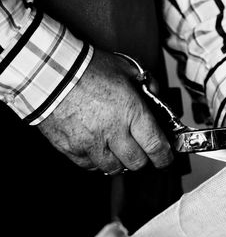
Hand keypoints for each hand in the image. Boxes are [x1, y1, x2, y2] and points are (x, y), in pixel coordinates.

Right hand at [38, 49, 172, 173]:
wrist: (48, 71)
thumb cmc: (87, 68)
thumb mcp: (125, 69)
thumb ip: (146, 84)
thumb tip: (156, 96)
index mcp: (131, 113)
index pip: (155, 146)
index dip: (164, 157)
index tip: (165, 158)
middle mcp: (112, 132)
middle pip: (136, 163)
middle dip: (143, 159)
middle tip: (141, 151)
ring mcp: (90, 143)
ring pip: (112, 168)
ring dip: (119, 161)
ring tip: (117, 149)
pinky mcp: (70, 149)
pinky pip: (89, 165)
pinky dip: (96, 160)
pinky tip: (97, 147)